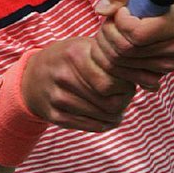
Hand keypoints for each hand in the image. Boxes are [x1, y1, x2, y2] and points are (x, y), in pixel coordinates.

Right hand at [21, 38, 136, 132]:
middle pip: (109, 101)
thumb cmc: (67, 59)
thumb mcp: (83, 46)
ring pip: (102, 116)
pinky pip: (91, 126)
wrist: (31, 78)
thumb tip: (142, 72)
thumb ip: (108, 54)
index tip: (129, 83)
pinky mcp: (56, 116)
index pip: (112, 81)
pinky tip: (109, 118)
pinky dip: (105, 124)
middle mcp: (64, 77)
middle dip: (124, 102)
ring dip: (117, 115)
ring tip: (118, 108)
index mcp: (75, 55)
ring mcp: (58, 99)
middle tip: (126, 98)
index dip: (126, 86)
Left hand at [91, 0, 173, 91]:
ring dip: (108, 47)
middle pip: (127, 50)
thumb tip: (103, 11)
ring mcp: (171, 64)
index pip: (138, 34)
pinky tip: (116, 48)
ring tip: (113, 32)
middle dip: (109, 34)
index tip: (122, 10)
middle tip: (110, 22)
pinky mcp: (159, 75)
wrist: (167, 9)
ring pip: (122, 63)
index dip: (121, 22)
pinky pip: (126, 76)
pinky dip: (114, 63)